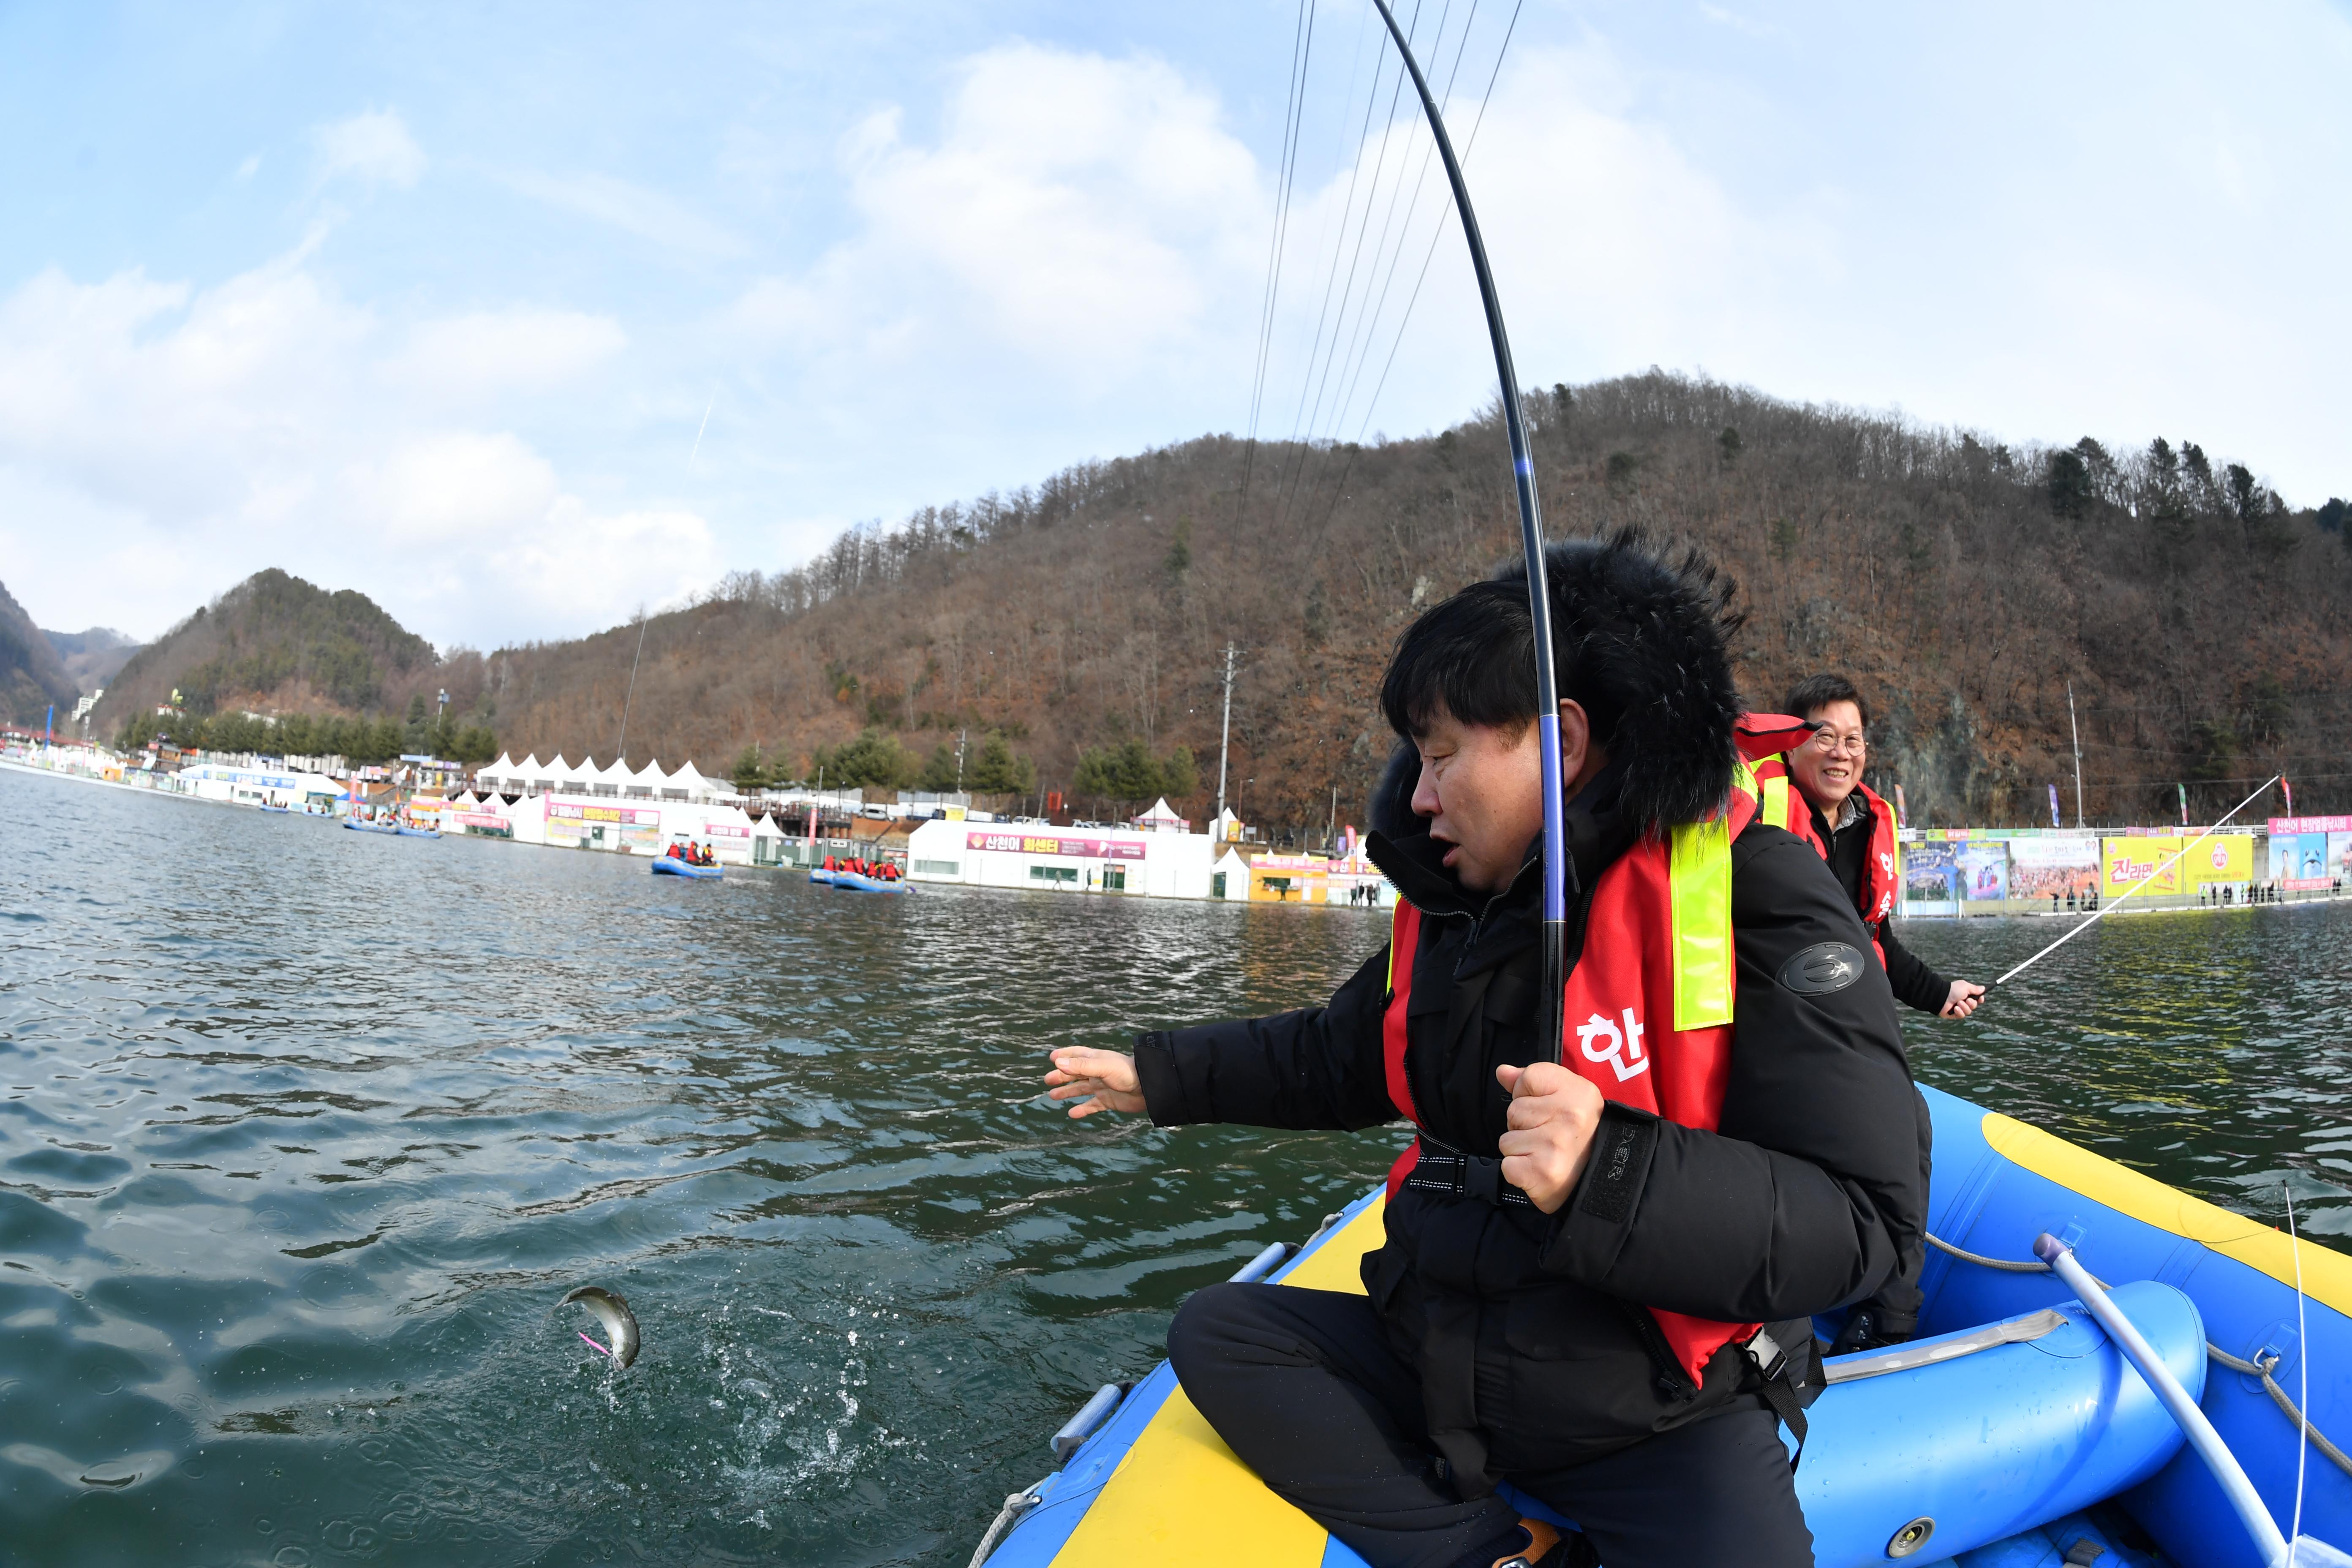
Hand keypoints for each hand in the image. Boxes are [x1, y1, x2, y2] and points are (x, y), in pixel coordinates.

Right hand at [1045, 1047, 1145, 1118]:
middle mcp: (1097, 1072)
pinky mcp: (1108, 1101)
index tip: (1052, 1058)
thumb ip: (1080, 1066)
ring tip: (1052, 1096)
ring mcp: (1102, 1087)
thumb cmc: (1127, 1072)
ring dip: (1067, 1092)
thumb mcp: (1101, 1067)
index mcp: (1096, 1060)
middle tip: (1047, 1080)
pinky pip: (1092, 1106)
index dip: (1064, 1055)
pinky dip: (1082, 1110)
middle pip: (1075, 1073)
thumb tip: (1057, 1063)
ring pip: (1080, 1089)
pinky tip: (1072, 1114)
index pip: (1077, 1054)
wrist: (1149, 1088)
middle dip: (1061, 1076)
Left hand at [1494, 1062, 1604, 1212]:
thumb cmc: (1581, 1138)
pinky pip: (1507, 1165)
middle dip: (1524, 1125)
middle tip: (1548, 1137)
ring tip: (1544, 1154)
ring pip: (1507, 1139)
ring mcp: (1553, 1144)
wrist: (1599, 1182)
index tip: (1547, 1109)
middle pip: (1514, 1110)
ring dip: (1520, 1149)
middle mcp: (1568, 1116)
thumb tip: (1502, 1071)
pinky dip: (1518, 1171)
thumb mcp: (1569, 1097)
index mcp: (1578, 1092)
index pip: (1528, 1077)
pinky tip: (1538, 1170)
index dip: (1529, 1093)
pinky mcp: (1540, 1172)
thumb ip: (1532, 1080)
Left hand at [1940, 980, 1985, 1018]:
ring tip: (1958, 1003)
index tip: (1980, 998)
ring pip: (1968, 1012)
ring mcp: (1959, 1008)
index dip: (1980, 999)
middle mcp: (1963, 1001)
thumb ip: (1975, 989)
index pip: (1976, 999)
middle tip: (1967, 1000)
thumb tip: (1983, 988)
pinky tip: (1955, 1008)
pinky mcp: (1954, 1014)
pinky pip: (1962, 1016)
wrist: (1941, 996)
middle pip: (1974, 1006)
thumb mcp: (1965, 987)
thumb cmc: (1953, 990)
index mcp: (1966, 994)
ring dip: (1965, 1007)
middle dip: (1972, 1003)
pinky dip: (1959, 1012)